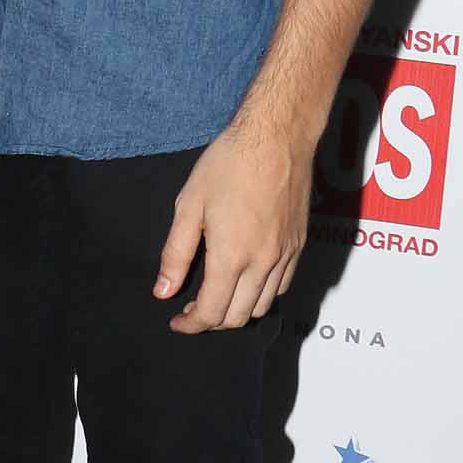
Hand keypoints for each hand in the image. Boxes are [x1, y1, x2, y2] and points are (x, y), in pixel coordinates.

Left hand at [153, 113, 312, 331]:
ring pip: (262, 306)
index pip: (212, 313)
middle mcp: (263, 263)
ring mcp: (285, 255)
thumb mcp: (189, 206)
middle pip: (238, 317)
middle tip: (191, 309)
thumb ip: (175, 254)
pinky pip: (281, 286)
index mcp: (231, 256)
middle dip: (211, 322)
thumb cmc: (228, 165)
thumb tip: (163, 290)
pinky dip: (261, 295)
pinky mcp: (298, 245)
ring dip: (237, 311)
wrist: (276, 138)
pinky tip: (244, 280)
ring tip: (216, 296)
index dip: (191, 325)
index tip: (176, 322)